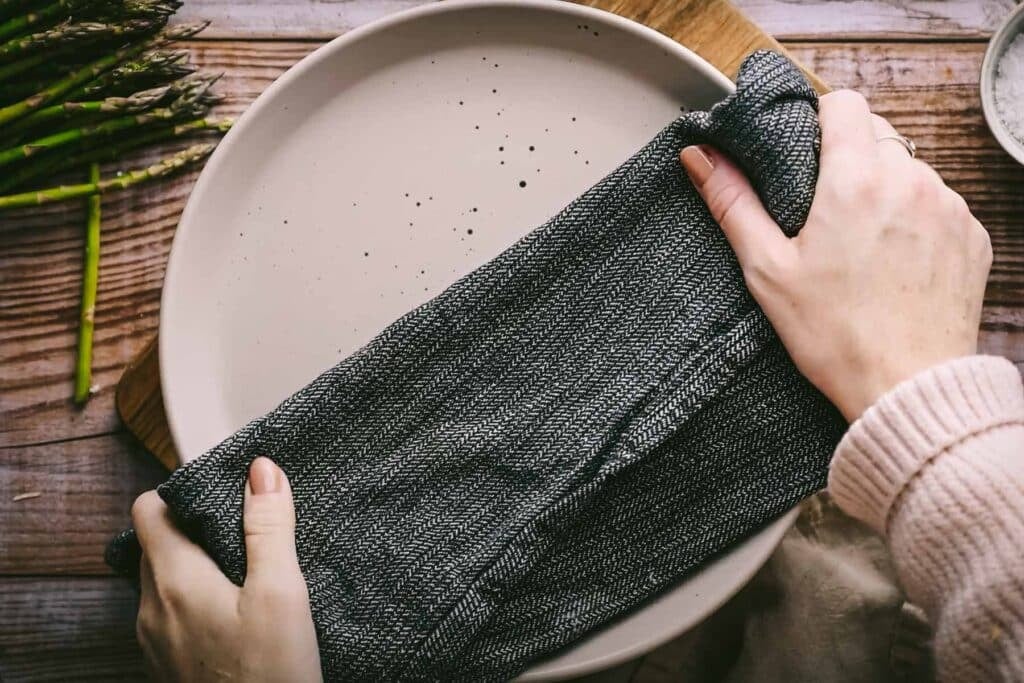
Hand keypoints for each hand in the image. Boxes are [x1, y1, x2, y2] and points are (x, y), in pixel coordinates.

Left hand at [132, 457, 321, 682]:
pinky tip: (236, 614)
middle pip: (154, 544)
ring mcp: (154, 640)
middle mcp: (151, 608)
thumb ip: (269, 527)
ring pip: (162, 580)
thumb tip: (261, 469)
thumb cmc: (271, 675)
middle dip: (194, 528)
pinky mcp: (168, 664)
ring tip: (245, 572)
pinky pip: (169, 614)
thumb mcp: (282, 592)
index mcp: (173, 580)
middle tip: (243, 532)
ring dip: (195, 565)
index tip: (222, 497)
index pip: (148, 509)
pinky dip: (195, 600)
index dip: (183, 493)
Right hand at [680, 90, 990, 420]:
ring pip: (909, 168)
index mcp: (856, 182)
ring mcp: (949, 207)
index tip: (806, 151)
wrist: (907, 387)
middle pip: (877, 134)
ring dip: (884, 189)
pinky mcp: (973, 234)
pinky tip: (894, 262)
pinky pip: (939, 203)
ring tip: (861, 244)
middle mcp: (911, 181)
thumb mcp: (768, 270)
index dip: (819, 119)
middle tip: (824, 211)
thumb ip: (733, 203)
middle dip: (849, 159)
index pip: (844, 103)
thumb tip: (701, 156)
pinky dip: (916, 218)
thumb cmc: (835, 335)